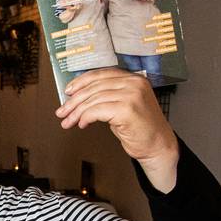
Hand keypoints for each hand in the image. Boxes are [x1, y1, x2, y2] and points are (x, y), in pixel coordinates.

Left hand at [56, 68, 178, 191]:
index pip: (101, 74)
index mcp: (133, 79)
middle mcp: (134, 83)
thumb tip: (78, 96)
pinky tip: (82, 124)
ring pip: (93, 100)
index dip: (81, 82)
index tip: (68, 92)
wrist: (158, 145)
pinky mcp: (127, 109)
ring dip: (76, 112)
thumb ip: (107, 96)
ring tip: (68, 121)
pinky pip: (96, 111)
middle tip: (62, 112)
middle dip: (74, 101)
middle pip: (94, 87)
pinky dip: (85, 118)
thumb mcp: (122, 105)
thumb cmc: (140, 128)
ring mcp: (132, 95)